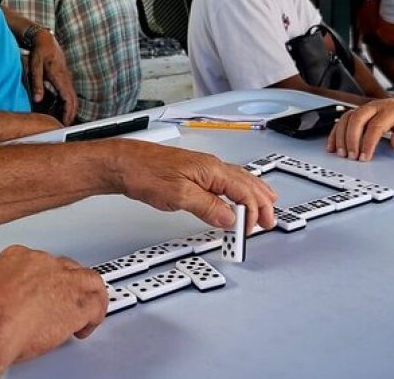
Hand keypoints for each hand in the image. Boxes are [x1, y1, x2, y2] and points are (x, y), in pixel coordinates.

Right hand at [0, 245, 106, 376]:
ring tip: (86, 312)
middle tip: (62, 303)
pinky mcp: (74, 306)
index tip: (40, 292)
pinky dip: (93, 318)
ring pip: (89, 281)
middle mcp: (42, 264)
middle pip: (67, 268)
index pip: (39, 262)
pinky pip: (95, 308)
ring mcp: (62, 282)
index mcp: (16, 257)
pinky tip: (84, 329)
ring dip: (90, 296)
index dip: (43, 279)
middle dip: (66, 286)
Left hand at [30, 30, 77, 124]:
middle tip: (65, 126)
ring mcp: (66, 78)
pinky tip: (59, 108)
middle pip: (73, 101)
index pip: (68, 99)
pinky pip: (68, 93)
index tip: (65, 123)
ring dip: (69, 109)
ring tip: (62, 120)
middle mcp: (66, 79)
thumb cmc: (40, 52)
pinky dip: (66, 103)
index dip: (68, 113)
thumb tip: (37, 99)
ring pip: (72, 98)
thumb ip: (36, 83)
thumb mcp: (35, 66)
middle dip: (71, 114)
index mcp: (60, 77)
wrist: (45, 39)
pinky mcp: (64, 78)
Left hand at [108, 141, 277, 232]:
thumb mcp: (178, 195)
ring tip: (267, 203)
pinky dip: (238, 189)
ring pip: (238, 179)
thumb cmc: (145, 172)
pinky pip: (225, 180)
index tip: (251, 230)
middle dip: (261, 202)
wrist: (122, 162)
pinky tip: (236, 194)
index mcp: (212, 170)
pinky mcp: (194, 172)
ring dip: (254, 193)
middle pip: (246, 184)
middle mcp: (211, 166)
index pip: (243, 191)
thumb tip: (230, 217)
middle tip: (270, 220)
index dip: (252, 212)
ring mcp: (203, 168)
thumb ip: (208, 206)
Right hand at [326, 95, 393, 160]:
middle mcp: (375, 106)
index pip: (375, 126)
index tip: (365, 156)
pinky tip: (333, 145)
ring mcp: (365, 108)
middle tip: (351, 156)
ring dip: (341, 136)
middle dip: (351, 139)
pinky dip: (335, 133)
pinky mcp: (358, 112)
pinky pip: (342, 120)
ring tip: (341, 153)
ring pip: (347, 118)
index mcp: (390, 109)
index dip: (368, 142)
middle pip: (357, 119)